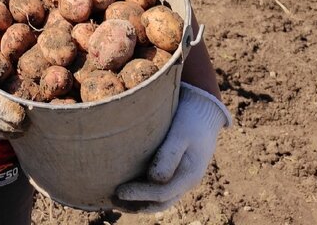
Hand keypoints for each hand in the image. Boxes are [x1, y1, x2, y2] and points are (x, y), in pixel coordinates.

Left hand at [112, 83, 230, 212]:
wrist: (203, 111)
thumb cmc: (190, 119)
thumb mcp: (181, 133)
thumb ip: (169, 154)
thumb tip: (154, 178)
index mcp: (190, 174)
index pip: (162, 193)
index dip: (140, 194)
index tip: (119, 191)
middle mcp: (186, 181)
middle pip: (161, 202)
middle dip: (137, 205)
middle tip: (113, 200)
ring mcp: (182, 178)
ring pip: (161, 199)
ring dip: (140, 203)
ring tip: (116, 200)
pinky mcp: (176, 171)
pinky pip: (161, 189)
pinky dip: (145, 194)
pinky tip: (129, 188)